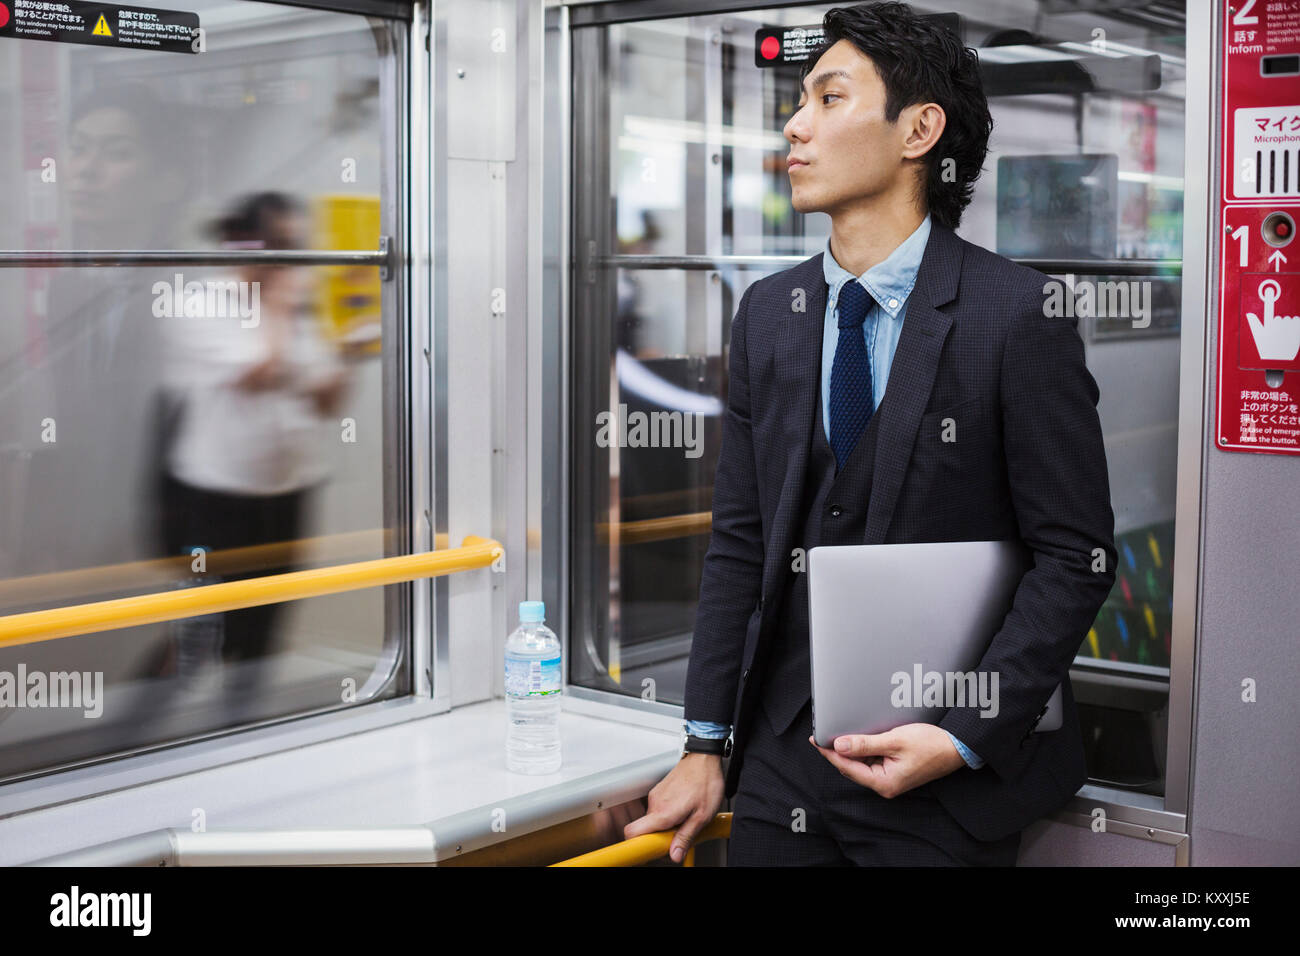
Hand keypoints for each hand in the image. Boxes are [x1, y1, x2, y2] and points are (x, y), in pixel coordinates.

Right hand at [623, 753, 725, 862]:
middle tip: (680, 834)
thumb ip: (686, 837)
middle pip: (646, 828)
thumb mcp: (702, 816)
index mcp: (662, 812)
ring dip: (667, 824)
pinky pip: (659, 808)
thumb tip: (675, 854)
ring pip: (654, 818)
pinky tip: (685, 808)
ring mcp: (656, 795)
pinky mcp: (660, 790)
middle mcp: (655, 803)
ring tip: (686, 818)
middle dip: (661, 835)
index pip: (632, 831)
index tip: (652, 849)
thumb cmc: (705, 782)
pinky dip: (668, 813)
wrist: (705, 758)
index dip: (638, 844)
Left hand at [809, 723, 966, 798]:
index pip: (847, 767)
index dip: (829, 753)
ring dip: (851, 749)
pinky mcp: (895, 771)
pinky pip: (873, 761)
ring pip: (861, 764)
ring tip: (839, 731)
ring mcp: (890, 779)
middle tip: (823, 733)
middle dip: (838, 750)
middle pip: (852, 767)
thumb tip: (839, 745)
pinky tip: (859, 737)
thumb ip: (864, 744)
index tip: (816, 740)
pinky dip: (864, 749)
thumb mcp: (894, 740)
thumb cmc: (930, 744)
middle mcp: (886, 785)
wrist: (956, 746)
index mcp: (884, 782)